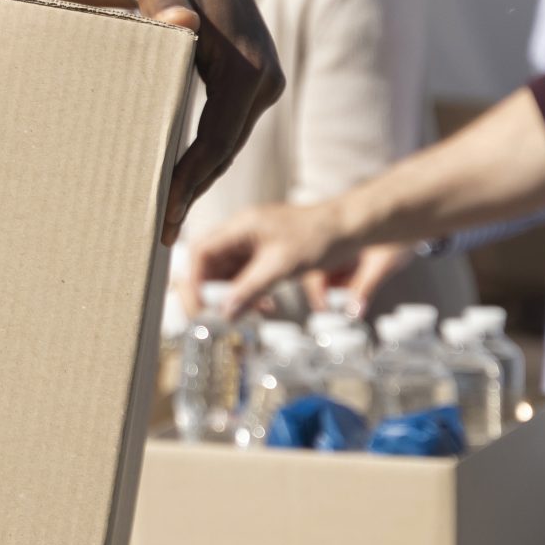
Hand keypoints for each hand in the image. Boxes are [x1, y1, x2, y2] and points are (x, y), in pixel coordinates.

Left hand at [139, 0, 284, 243]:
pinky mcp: (256, 85)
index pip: (217, 138)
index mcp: (249, 68)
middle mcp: (266, 80)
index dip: (189, 177)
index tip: (162, 207)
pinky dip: (207, 156)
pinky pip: (229, 130)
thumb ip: (168, 12)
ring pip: (230, 144)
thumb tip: (177, 21)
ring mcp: (265, 83)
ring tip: (169, 217)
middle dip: (193, 190)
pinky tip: (183, 182)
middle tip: (162, 229)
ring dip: (202, 179)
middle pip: (226, 150)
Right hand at [181, 200, 351, 317]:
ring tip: (241, 316)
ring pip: (227, 271)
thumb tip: (225, 312)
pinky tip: (262, 307)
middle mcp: (242, 232)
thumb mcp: (282, 266)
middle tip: (215, 317)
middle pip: (210, 263)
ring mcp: (252, 242)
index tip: (200, 307)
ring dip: (231, 295)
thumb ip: (250, 289)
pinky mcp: (265, 252)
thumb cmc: (319, 236)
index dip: (195, 281)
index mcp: (241, 226)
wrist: (349, 228)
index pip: (201, 252)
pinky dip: (248, 293)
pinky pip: (246, 275)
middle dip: (211, 292)